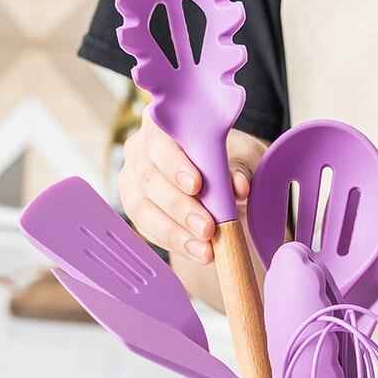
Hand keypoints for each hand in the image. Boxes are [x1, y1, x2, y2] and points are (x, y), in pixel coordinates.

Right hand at [118, 112, 266, 263]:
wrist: (225, 177)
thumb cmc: (232, 158)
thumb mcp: (244, 156)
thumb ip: (241, 167)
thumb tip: (238, 186)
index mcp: (163, 124)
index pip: (160, 141)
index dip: (174, 164)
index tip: (197, 185)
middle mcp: (140, 148)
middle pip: (150, 178)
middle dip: (180, 207)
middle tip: (208, 229)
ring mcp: (133, 179)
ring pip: (143, 208)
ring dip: (176, 232)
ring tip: (206, 250)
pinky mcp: (136, 207)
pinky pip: (148, 228)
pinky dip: (175, 242)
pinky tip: (198, 252)